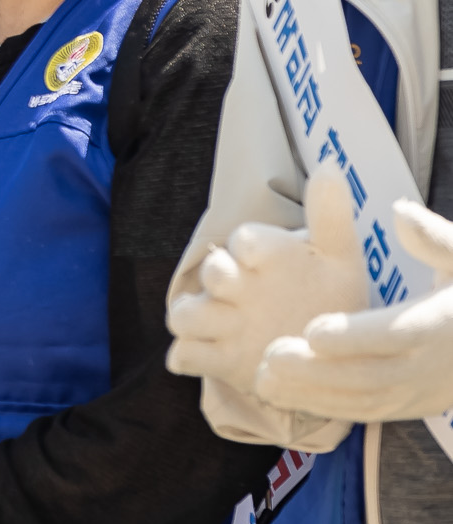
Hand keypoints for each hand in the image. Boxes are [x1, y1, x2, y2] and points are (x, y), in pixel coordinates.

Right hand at [168, 167, 369, 393]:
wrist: (324, 351)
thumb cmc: (328, 295)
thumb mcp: (339, 258)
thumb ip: (330, 215)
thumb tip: (332, 165)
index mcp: (262, 255)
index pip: (245, 239)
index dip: (247, 246)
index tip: (260, 257)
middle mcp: (235, 284)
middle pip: (210, 272)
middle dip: (218, 276)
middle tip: (236, 289)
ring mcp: (221, 321)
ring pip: (184, 314)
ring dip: (198, 318)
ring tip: (226, 328)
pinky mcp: (217, 356)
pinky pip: (187, 355)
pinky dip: (193, 357)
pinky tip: (218, 359)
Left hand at [255, 197, 452, 423]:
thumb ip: (433, 237)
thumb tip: (398, 212)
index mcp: (444, 324)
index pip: (399, 334)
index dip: (356, 336)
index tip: (312, 331)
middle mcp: (435, 365)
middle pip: (374, 375)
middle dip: (320, 370)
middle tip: (270, 356)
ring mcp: (424, 391)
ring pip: (366, 401)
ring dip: (313, 394)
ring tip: (263, 379)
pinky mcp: (414, 406)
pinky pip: (368, 412)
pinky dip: (326, 407)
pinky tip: (285, 395)